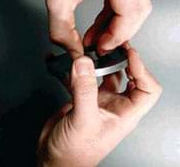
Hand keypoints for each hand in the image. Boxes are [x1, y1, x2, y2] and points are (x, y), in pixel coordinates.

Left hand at [10, 0, 151, 57]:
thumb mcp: (55, 0)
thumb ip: (63, 33)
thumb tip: (76, 54)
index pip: (130, 12)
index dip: (117, 36)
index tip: (102, 48)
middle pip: (138, 11)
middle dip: (120, 34)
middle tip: (102, 46)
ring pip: (135, 7)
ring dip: (117, 27)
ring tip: (98, 38)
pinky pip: (126, 0)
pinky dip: (114, 17)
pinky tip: (100, 27)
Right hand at [37, 45, 161, 166]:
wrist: (54, 158)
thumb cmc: (75, 153)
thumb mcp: (84, 121)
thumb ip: (85, 91)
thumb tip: (84, 64)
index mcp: (125, 113)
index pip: (148, 88)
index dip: (142, 69)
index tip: (129, 53)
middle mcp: (115, 104)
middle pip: (129, 76)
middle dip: (123, 59)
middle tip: (114, 45)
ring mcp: (99, 99)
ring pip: (106, 74)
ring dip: (100, 61)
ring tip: (94, 49)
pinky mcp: (83, 97)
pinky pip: (84, 78)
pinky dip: (77, 69)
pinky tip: (68, 62)